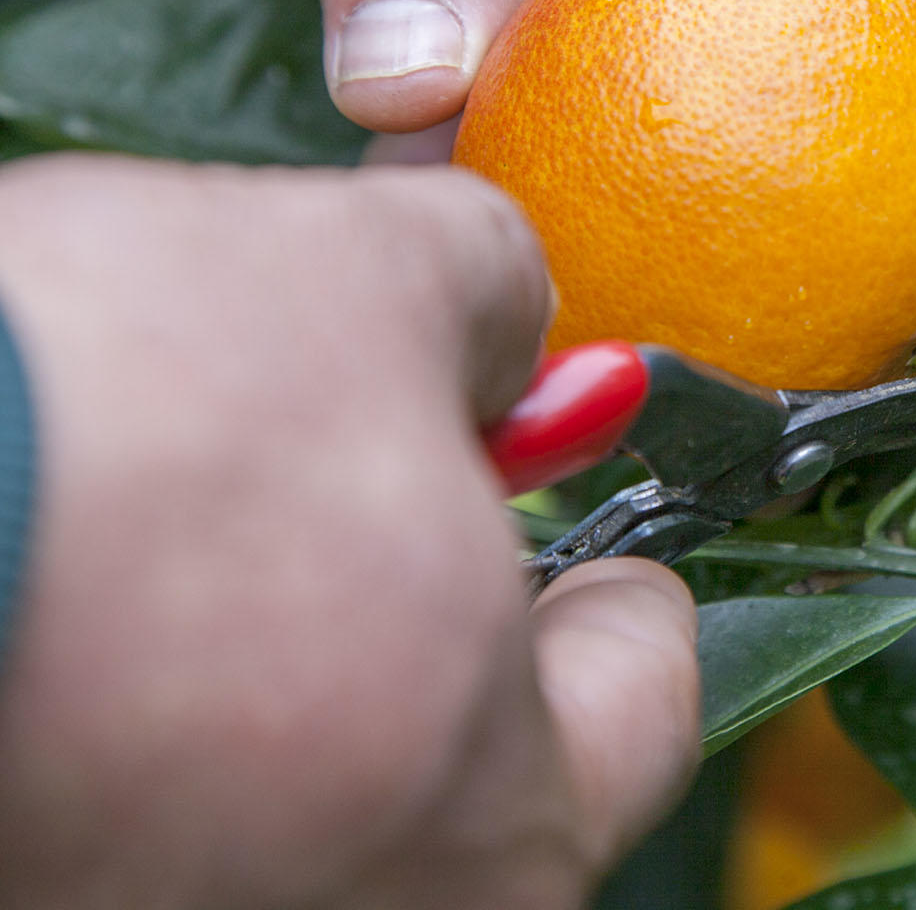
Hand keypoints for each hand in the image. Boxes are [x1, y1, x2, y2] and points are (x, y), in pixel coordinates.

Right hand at [0, 156, 698, 907]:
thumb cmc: (104, 422)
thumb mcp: (354, 279)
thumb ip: (488, 296)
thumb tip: (501, 322)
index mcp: (506, 825)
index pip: (643, 704)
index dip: (621, 581)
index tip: (580, 522)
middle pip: (470, 761)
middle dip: (430, 613)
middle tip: (357, 494)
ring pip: (294, 785)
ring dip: (268, 657)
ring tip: (172, 530)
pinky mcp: (29, 896)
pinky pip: (143, 800)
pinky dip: (137, 704)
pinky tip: (69, 593)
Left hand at [151, 0, 915, 365]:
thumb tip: (415, 96)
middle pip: (857, 95)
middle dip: (896, 244)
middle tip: (913, 391)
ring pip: (689, 142)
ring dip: (693, 268)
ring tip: (716, 403)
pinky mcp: (508, 10)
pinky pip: (527, 137)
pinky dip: (512, 215)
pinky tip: (504, 314)